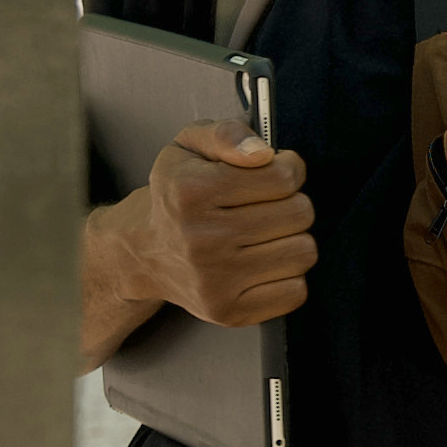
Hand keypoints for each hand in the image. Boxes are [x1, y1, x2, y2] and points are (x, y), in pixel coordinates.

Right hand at [139, 122, 314, 326]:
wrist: (143, 252)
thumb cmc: (175, 197)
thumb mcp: (188, 147)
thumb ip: (226, 134)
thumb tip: (262, 154)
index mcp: (191, 192)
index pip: (283, 178)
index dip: (289, 170)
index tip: (276, 173)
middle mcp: (200, 239)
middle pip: (299, 214)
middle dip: (291, 203)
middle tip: (268, 206)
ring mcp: (214, 280)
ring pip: (303, 252)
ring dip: (292, 239)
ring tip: (266, 234)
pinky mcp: (227, 312)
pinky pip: (295, 292)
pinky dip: (288, 275)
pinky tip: (264, 262)